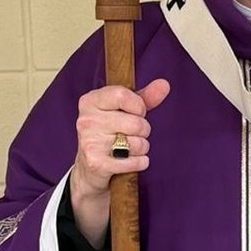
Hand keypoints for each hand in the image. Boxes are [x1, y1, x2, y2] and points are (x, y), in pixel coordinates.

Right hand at [68, 77, 169, 243]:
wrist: (89, 166)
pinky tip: (130, 160)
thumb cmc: (109, 132)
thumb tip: (164, 85)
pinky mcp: (97, 164)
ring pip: (137, 143)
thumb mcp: (124, 110)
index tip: (137, 112)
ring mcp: (90, 142)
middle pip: (135, 123)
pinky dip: (140, 162)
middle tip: (133, 134)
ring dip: (142, 148)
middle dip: (143, 130)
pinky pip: (135, 162)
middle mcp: (86, 120)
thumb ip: (144, 98)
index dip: (138, 106)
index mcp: (90, 101)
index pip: (122, 95)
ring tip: (130, 148)